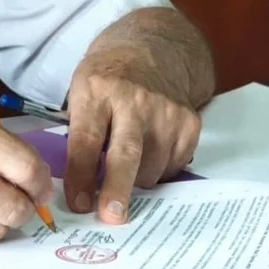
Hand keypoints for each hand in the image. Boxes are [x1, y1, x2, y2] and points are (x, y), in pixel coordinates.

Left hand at [64, 53, 202, 224]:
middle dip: (118, 188)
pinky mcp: (189, 122)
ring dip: (136, 183)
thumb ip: (78, 135)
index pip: (87, 140)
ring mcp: (166, 111)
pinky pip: (173, 167)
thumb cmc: (106, 80)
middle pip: (126, 153)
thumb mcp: (80, 93)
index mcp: (97, 90)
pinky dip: (158, 172)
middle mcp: (134, 99)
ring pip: (151, 168)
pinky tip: (149, 154)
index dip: (81, 176)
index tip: (78, 204)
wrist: (150, 51)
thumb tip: (79, 192)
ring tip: (127, 169)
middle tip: (112, 217)